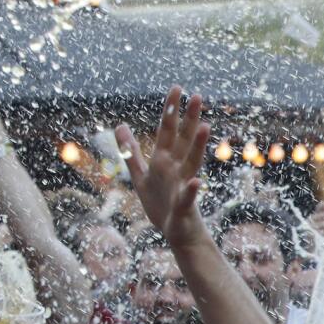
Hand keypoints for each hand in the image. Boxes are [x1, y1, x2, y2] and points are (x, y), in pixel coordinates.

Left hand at [117, 87, 210, 249]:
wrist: (179, 235)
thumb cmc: (162, 206)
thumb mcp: (140, 175)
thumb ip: (130, 151)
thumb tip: (119, 125)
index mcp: (165, 162)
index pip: (168, 132)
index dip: (170, 111)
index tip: (177, 89)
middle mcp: (177, 170)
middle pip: (183, 140)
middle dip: (189, 119)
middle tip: (197, 96)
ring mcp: (183, 186)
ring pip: (191, 162)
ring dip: (197, 146)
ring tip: (205, 127)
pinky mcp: (184, 207)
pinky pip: (187, 197)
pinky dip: (191, 190)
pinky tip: (195, 182)